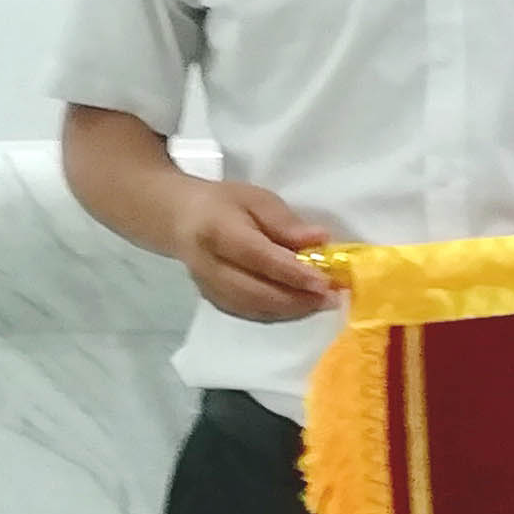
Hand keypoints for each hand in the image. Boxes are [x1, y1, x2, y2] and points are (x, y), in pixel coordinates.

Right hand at [174, 176, 342, 321]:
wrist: (181, 220)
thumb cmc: (223, 204)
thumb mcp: (256, 198)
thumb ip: (285, 222)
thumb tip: (319, 240)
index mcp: (218, 231)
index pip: (258, 257)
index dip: (292, 273)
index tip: (325, 281)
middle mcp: (209, 265)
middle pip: (255, 291)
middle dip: (297, 299)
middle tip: (332, 298)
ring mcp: (209, 288)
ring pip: (254, 308)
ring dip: (291, 310)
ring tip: (322, 303)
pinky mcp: (214, 301)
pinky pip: (249, 314)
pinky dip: (278, 313)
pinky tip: (300, 306)